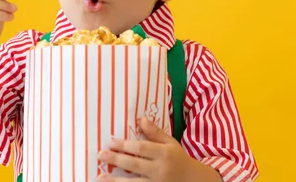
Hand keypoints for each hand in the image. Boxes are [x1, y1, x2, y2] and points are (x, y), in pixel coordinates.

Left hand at [97, 117, 216, 181]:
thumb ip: (155, 132)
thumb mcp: (170, 143)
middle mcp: (161, 170)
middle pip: (135, 164)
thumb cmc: (178, 159)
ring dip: (116, 181)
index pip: (142, 148)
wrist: (195, 181)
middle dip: (117, 159)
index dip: (125, 145)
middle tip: (101, 155)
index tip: (111, 143)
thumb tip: (140, 119)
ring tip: (100, 177)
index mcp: (165, 154)